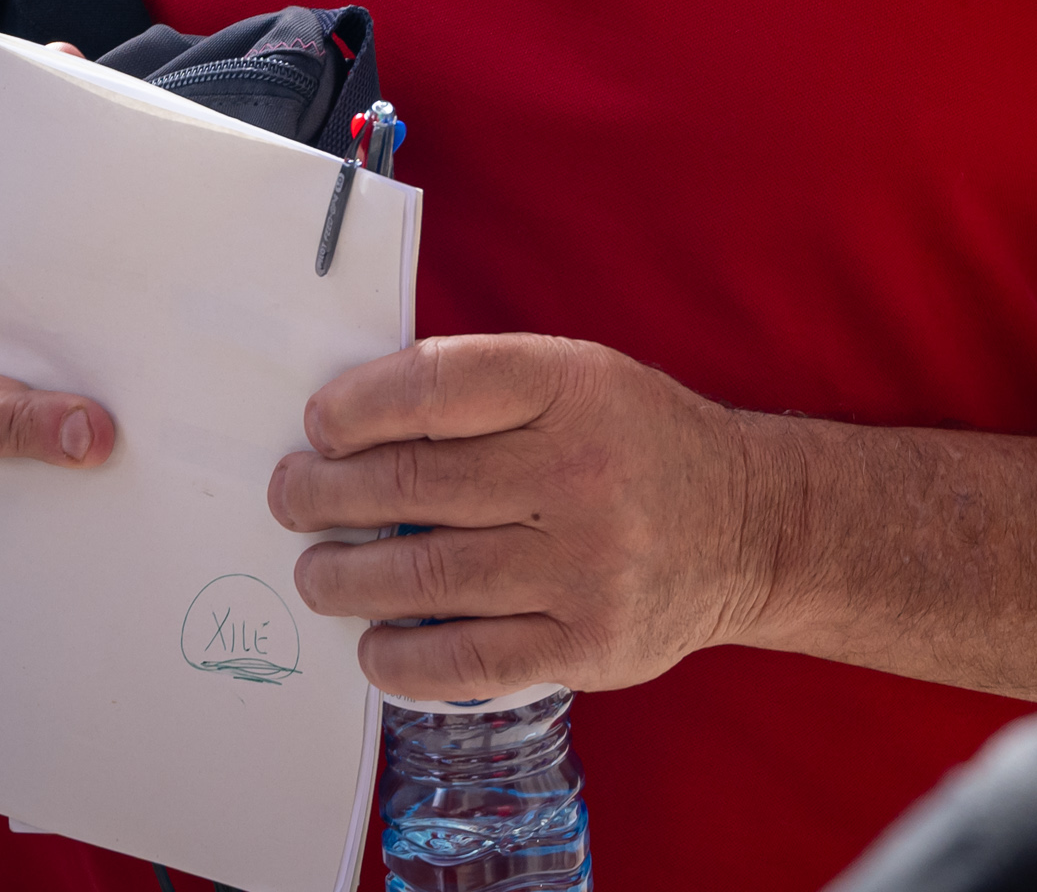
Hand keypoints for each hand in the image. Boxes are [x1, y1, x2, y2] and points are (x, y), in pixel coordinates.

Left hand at [267, 334, 766, 703]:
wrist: (746, 524)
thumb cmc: (634, 439)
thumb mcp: (575, 376)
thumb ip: (480, 389)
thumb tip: (355, 420)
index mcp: (568, 386)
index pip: (437, 386)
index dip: (360, 407)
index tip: (318, 427)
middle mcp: (576, 473)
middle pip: (418, 484)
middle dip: (331, 495)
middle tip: (291, 499)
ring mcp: (584, 566)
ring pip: (432, 578)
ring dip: (350, 579)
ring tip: (316, 572)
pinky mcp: (589, 644)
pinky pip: (472, 660)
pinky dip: (405, 659)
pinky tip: (373, 645)